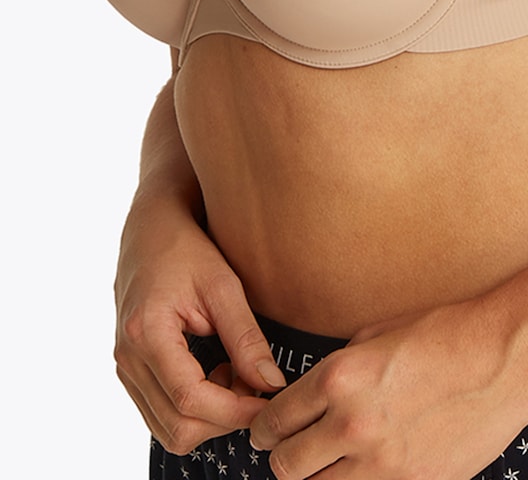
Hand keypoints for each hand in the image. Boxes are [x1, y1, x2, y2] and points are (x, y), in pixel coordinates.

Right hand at [114, 191, 287, 454]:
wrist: (151, 230)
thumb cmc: (188, 249)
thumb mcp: (223, 286)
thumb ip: (246, 338)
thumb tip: (272, 385)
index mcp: (147, 334)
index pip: (191, 399)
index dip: (235, 410)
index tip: (271, 402)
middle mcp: (128, 359)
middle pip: (178, 426)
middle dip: (225, 417)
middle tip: (257, 384)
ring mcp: (125, 368)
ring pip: (168, 428)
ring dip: (210, 416)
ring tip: (237, 373)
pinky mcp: (131, 370)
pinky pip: (161, 413)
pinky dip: (195, 408)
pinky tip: (217, 372)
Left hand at [249, 301, 527, 479]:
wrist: (506, 359)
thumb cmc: (449, 334)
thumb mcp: (380, 333)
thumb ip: (342, 367)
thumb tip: (316, 393)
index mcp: (340, 378)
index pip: (275, 420)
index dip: (265, 428)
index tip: (268, 431)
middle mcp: (352, 424)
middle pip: (286, 467)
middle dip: (284, 457)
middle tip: (291, 450)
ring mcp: (383, 463)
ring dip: (319, 477)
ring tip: (328, 464)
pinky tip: (365, 470)